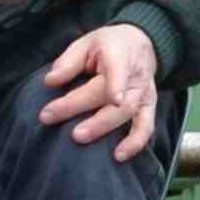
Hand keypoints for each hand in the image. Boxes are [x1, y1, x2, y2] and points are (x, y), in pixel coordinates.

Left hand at [38, 22, 163, 161]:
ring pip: (129, 114)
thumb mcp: (87, 43)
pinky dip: (135, 143)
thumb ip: (68, 62)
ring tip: (80, 138)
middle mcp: (135, 76)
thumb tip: (50, 81)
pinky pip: (146, 127)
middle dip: (88, 112)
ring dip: (104, 128)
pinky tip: (119, 156)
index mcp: (120, 55)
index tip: (114, 99)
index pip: (118, 71)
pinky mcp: (148, 106)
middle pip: (114, 99)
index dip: (117, 86)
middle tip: (55, 120)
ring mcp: (144, 93)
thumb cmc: (108, 45)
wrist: (141, 43)